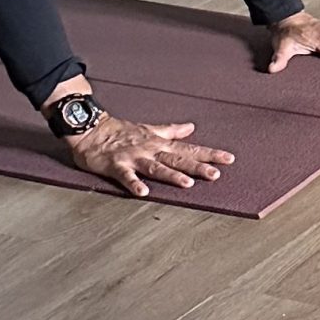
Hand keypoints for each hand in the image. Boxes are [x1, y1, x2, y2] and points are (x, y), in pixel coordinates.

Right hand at [62, 111, 234, 199]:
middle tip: (216, 174)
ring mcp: (134, 157)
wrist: (90, 129)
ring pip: (156, 167)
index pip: (189, 150)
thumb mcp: (150, 129)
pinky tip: (143, 192)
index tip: (229, 159)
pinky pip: (126, 176)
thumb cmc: (121, 131)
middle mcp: (151, 150)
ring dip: (171, 175)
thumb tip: (191, 127)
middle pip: (177, 160)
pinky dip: (134, 184)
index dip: (209, 154)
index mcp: (160, 144)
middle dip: (197, 167)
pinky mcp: (116, 165)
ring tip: (187, 184)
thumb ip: (171, 131)